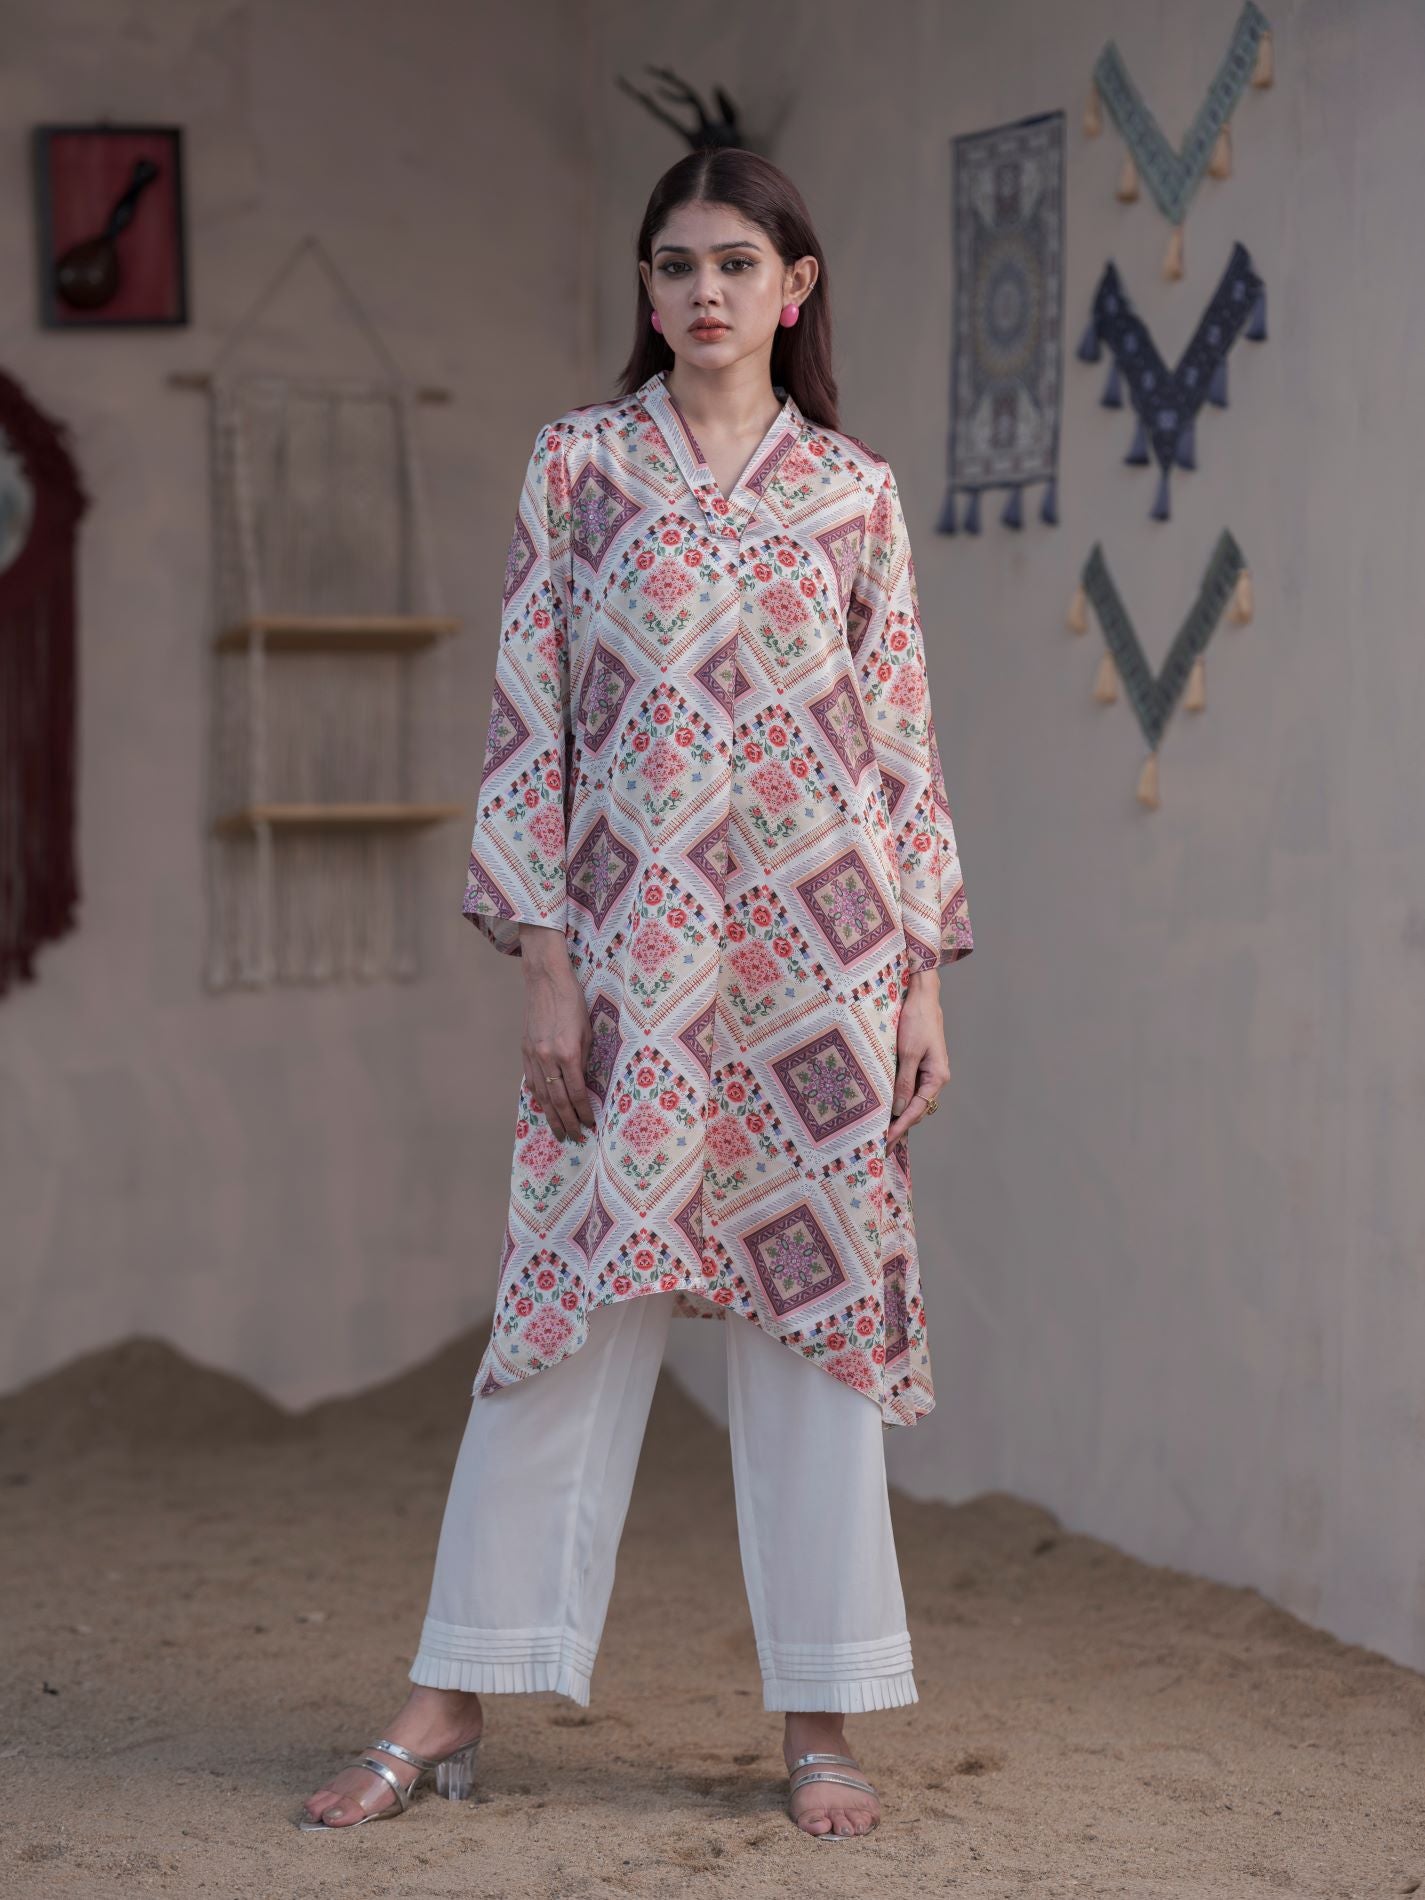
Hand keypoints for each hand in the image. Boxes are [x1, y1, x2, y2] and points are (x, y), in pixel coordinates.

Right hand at [519, 924, 596, 1140]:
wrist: (546, 981)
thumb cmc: (573, 1002)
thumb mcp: (587, 1031)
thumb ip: (584, 1059)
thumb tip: (585, 1084)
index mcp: (568, 1053)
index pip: (577, 1092)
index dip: (584, 1112)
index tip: (591, 1124)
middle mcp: (548, 1058)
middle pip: (557, 1100)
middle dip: (567, 1122)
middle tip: (575, 1138)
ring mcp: (533, 1055)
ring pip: (541, 1095)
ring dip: (551, 1116)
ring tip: (559, 1132)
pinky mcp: (524, 1051)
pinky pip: (531, 1082)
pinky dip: (538, 1098)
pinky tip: (544, 1109)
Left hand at [885, 968, 949, 1146]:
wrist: (921, 997)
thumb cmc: (917, 1021)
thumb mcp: (908, 1053)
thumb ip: (904, 1082)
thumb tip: (899, 1109)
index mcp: (937, 1076)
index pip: (917, 1109)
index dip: (901, 1127)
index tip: (886, 1141)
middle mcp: (934, 1077)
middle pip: (917, 1109)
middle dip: (900, 1126)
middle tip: (881, 1142)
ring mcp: (927, 1071)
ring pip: (912, 1100)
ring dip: (898, 1114)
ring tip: (881, 1130)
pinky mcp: (918, 1064)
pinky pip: (908, 1087)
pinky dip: (898, 1099)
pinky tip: (885, 1106)